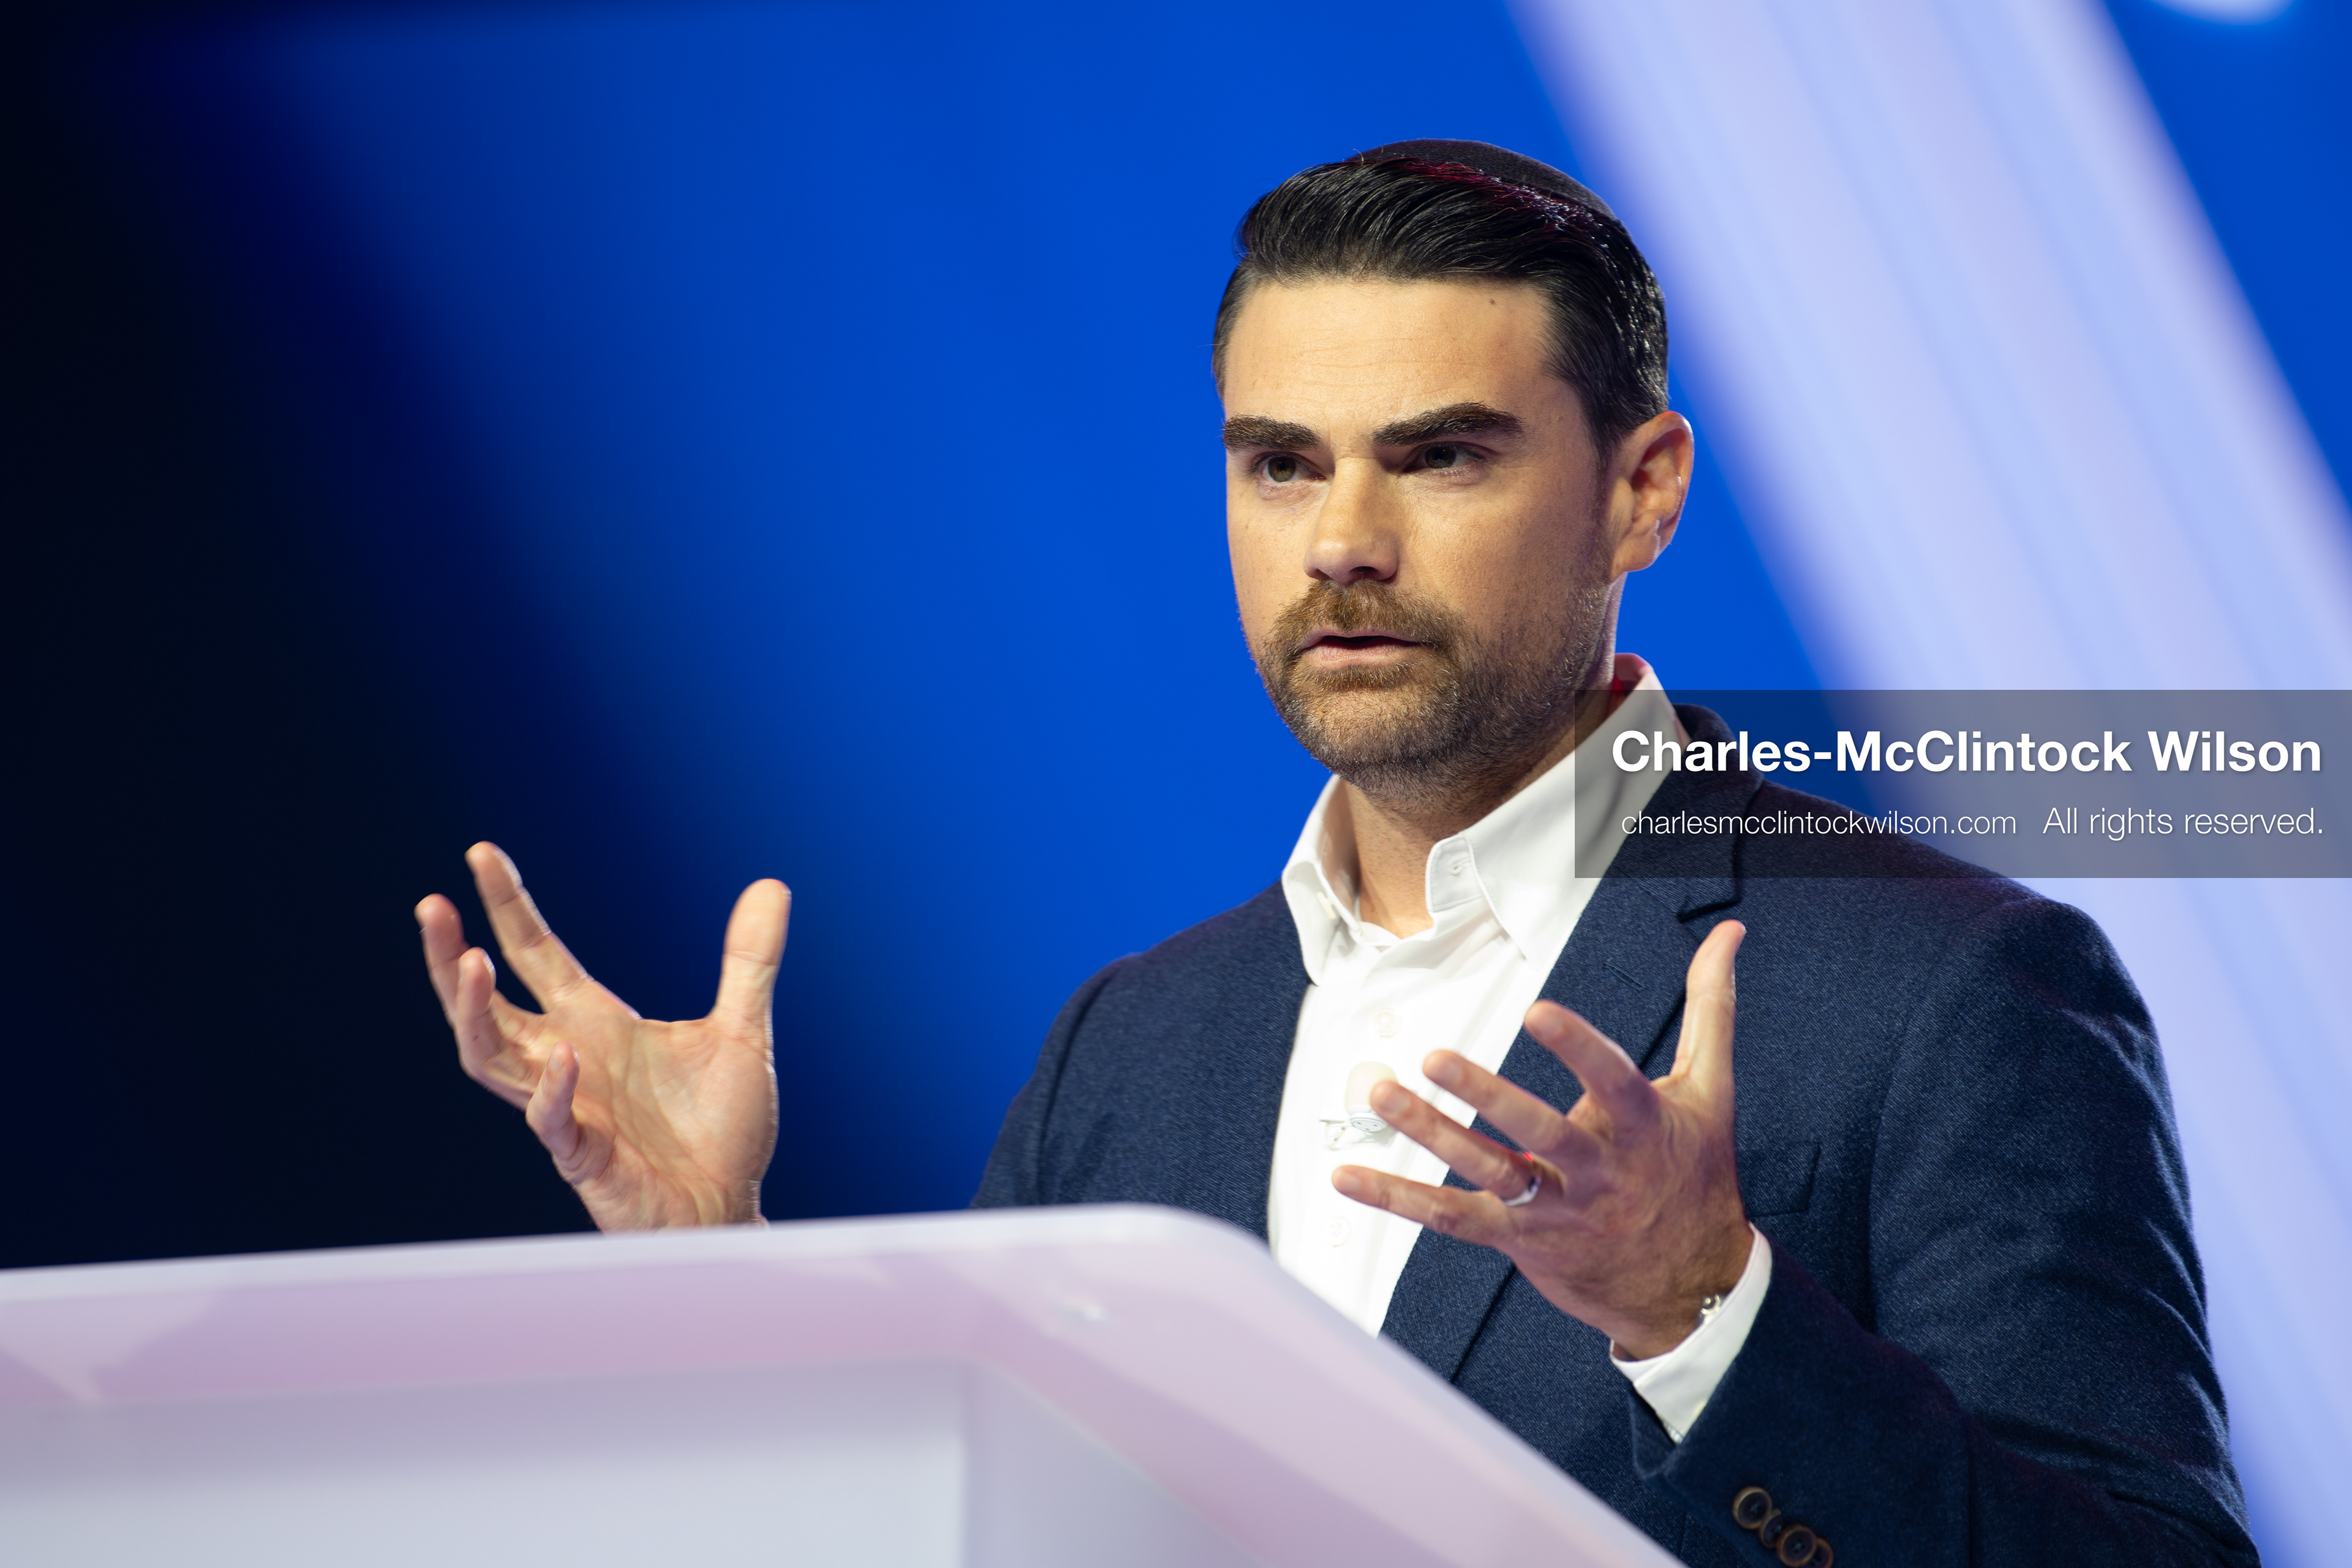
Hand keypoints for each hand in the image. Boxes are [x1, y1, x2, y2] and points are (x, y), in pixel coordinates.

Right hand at [417, 842, 785, 1230]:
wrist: (731, 1208)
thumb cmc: (724, 1129)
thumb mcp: (742, 1030)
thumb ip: (749, 961)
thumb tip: (772, 883)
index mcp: (596, 1024)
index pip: (536, 955)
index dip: (508, 907)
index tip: (480, 854)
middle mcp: (568, 1060)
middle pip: (485, 1006)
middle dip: (451, 958)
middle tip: (431, 906)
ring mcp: (568, 1110)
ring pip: (491, 1060)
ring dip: (475, 1014)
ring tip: (469, 961)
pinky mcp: (583, 1158)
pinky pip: (552, 1122)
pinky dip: (554, 1089)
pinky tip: (565, 1055)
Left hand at [1334, 921, 1750, 1358]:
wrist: (1693, 1292)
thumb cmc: (1696, 1175)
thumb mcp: (1712, 1092)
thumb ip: (1710, 1008)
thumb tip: (1729, 934)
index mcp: (1643, 1127)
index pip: (1611, 1083)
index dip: (1578, 1049)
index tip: (1538, 1011)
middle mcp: (1599, 1174)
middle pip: (1540, 1134)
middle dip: (1487, 1097)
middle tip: (1435, 1058)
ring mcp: (1556, 1211)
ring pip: (1487, 1173)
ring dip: (1429, 1135)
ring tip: (1379, 1094)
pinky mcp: (1520, 1240)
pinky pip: (1451, 1220)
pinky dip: (1397, 1198)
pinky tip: (1347, 1177)